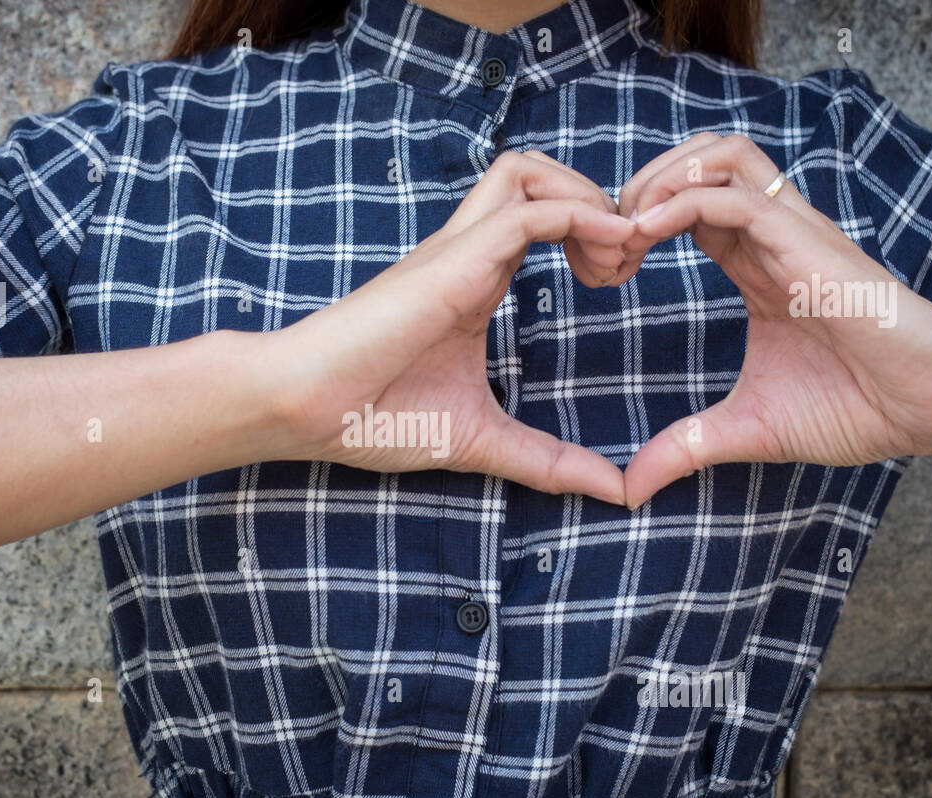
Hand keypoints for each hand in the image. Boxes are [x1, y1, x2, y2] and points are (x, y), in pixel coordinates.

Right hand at [270, 150, 634, 503]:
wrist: (308, 409)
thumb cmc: (375, 417)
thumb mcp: (486, 441)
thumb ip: (551, 461)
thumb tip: (617, 492)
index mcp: (474, 281)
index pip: (540, 218)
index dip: (593, 232)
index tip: (619, 281)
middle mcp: (467, 254)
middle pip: (537, 176)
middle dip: (598, 199)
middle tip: (624, 262)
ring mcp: (457, 252)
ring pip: (529, 171)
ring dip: (588, 197)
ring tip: (613, 255)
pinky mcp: (453, 261)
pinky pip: (527, 211)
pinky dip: (579, 215)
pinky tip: (608, 248)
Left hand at [612, 133, 931, 507]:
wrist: (930, 409)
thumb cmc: (856, 407)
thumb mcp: (746, 430)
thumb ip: (684, 446)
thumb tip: (630, 489)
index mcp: (754, 264)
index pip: (685, 204)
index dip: (635, 221)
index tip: (603, 270)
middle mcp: (772, 237)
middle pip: (699, 158)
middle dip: (639, 183)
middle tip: (605, 243)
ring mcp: (794, 235)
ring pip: (721, 155)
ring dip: (660, 179)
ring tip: (625, 231)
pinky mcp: (811, 247)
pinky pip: (740, 197)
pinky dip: (683, 203)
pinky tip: (644, 234)